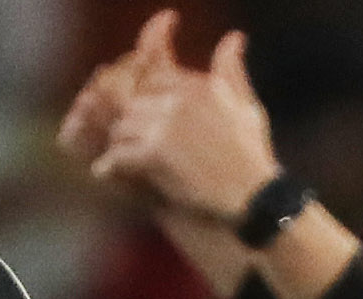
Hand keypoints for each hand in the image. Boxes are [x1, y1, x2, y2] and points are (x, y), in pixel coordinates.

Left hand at [68, 10, 280, 227]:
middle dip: (131, 124)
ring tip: (117, 159)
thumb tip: (234, 37)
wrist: (255, 198)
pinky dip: (111, 165)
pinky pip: (120, 154)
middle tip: (126, 143)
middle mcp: (178, 100)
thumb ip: (232, 70)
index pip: (153, 82)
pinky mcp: (155, 154)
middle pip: (134, 104)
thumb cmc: (252, 156)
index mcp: (196, 85)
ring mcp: (165, 126)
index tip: (147, 124)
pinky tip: (107, 172)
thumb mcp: (246, 105)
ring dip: (119, 144)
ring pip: (123, 127)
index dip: (147, 104)